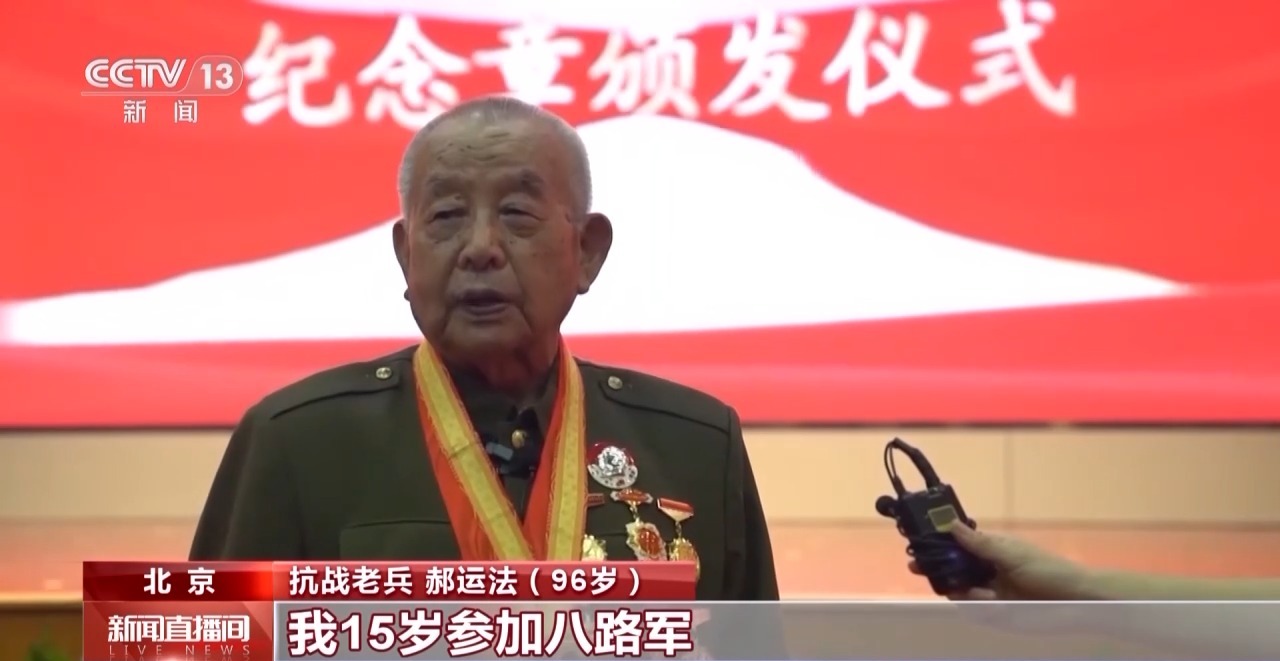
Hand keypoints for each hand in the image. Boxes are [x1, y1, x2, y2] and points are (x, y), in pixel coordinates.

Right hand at [909, 523, 1091, 600]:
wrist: (1074, 599)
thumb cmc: (1045, 569)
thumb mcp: (1010, 553)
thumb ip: (978, 543)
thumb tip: (949, 523)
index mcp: (992, 546)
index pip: (958, 541)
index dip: (939, 542)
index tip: (919, 544)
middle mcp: (989, 564)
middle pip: (955, 564)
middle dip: (939, 566)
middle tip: (917, 567)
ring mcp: (992, 585)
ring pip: (962, 584)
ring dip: (957, 586)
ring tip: (956, 588)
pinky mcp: (998, 605)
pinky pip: (976, 601)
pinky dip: (973, 600)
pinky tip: (978, 598)